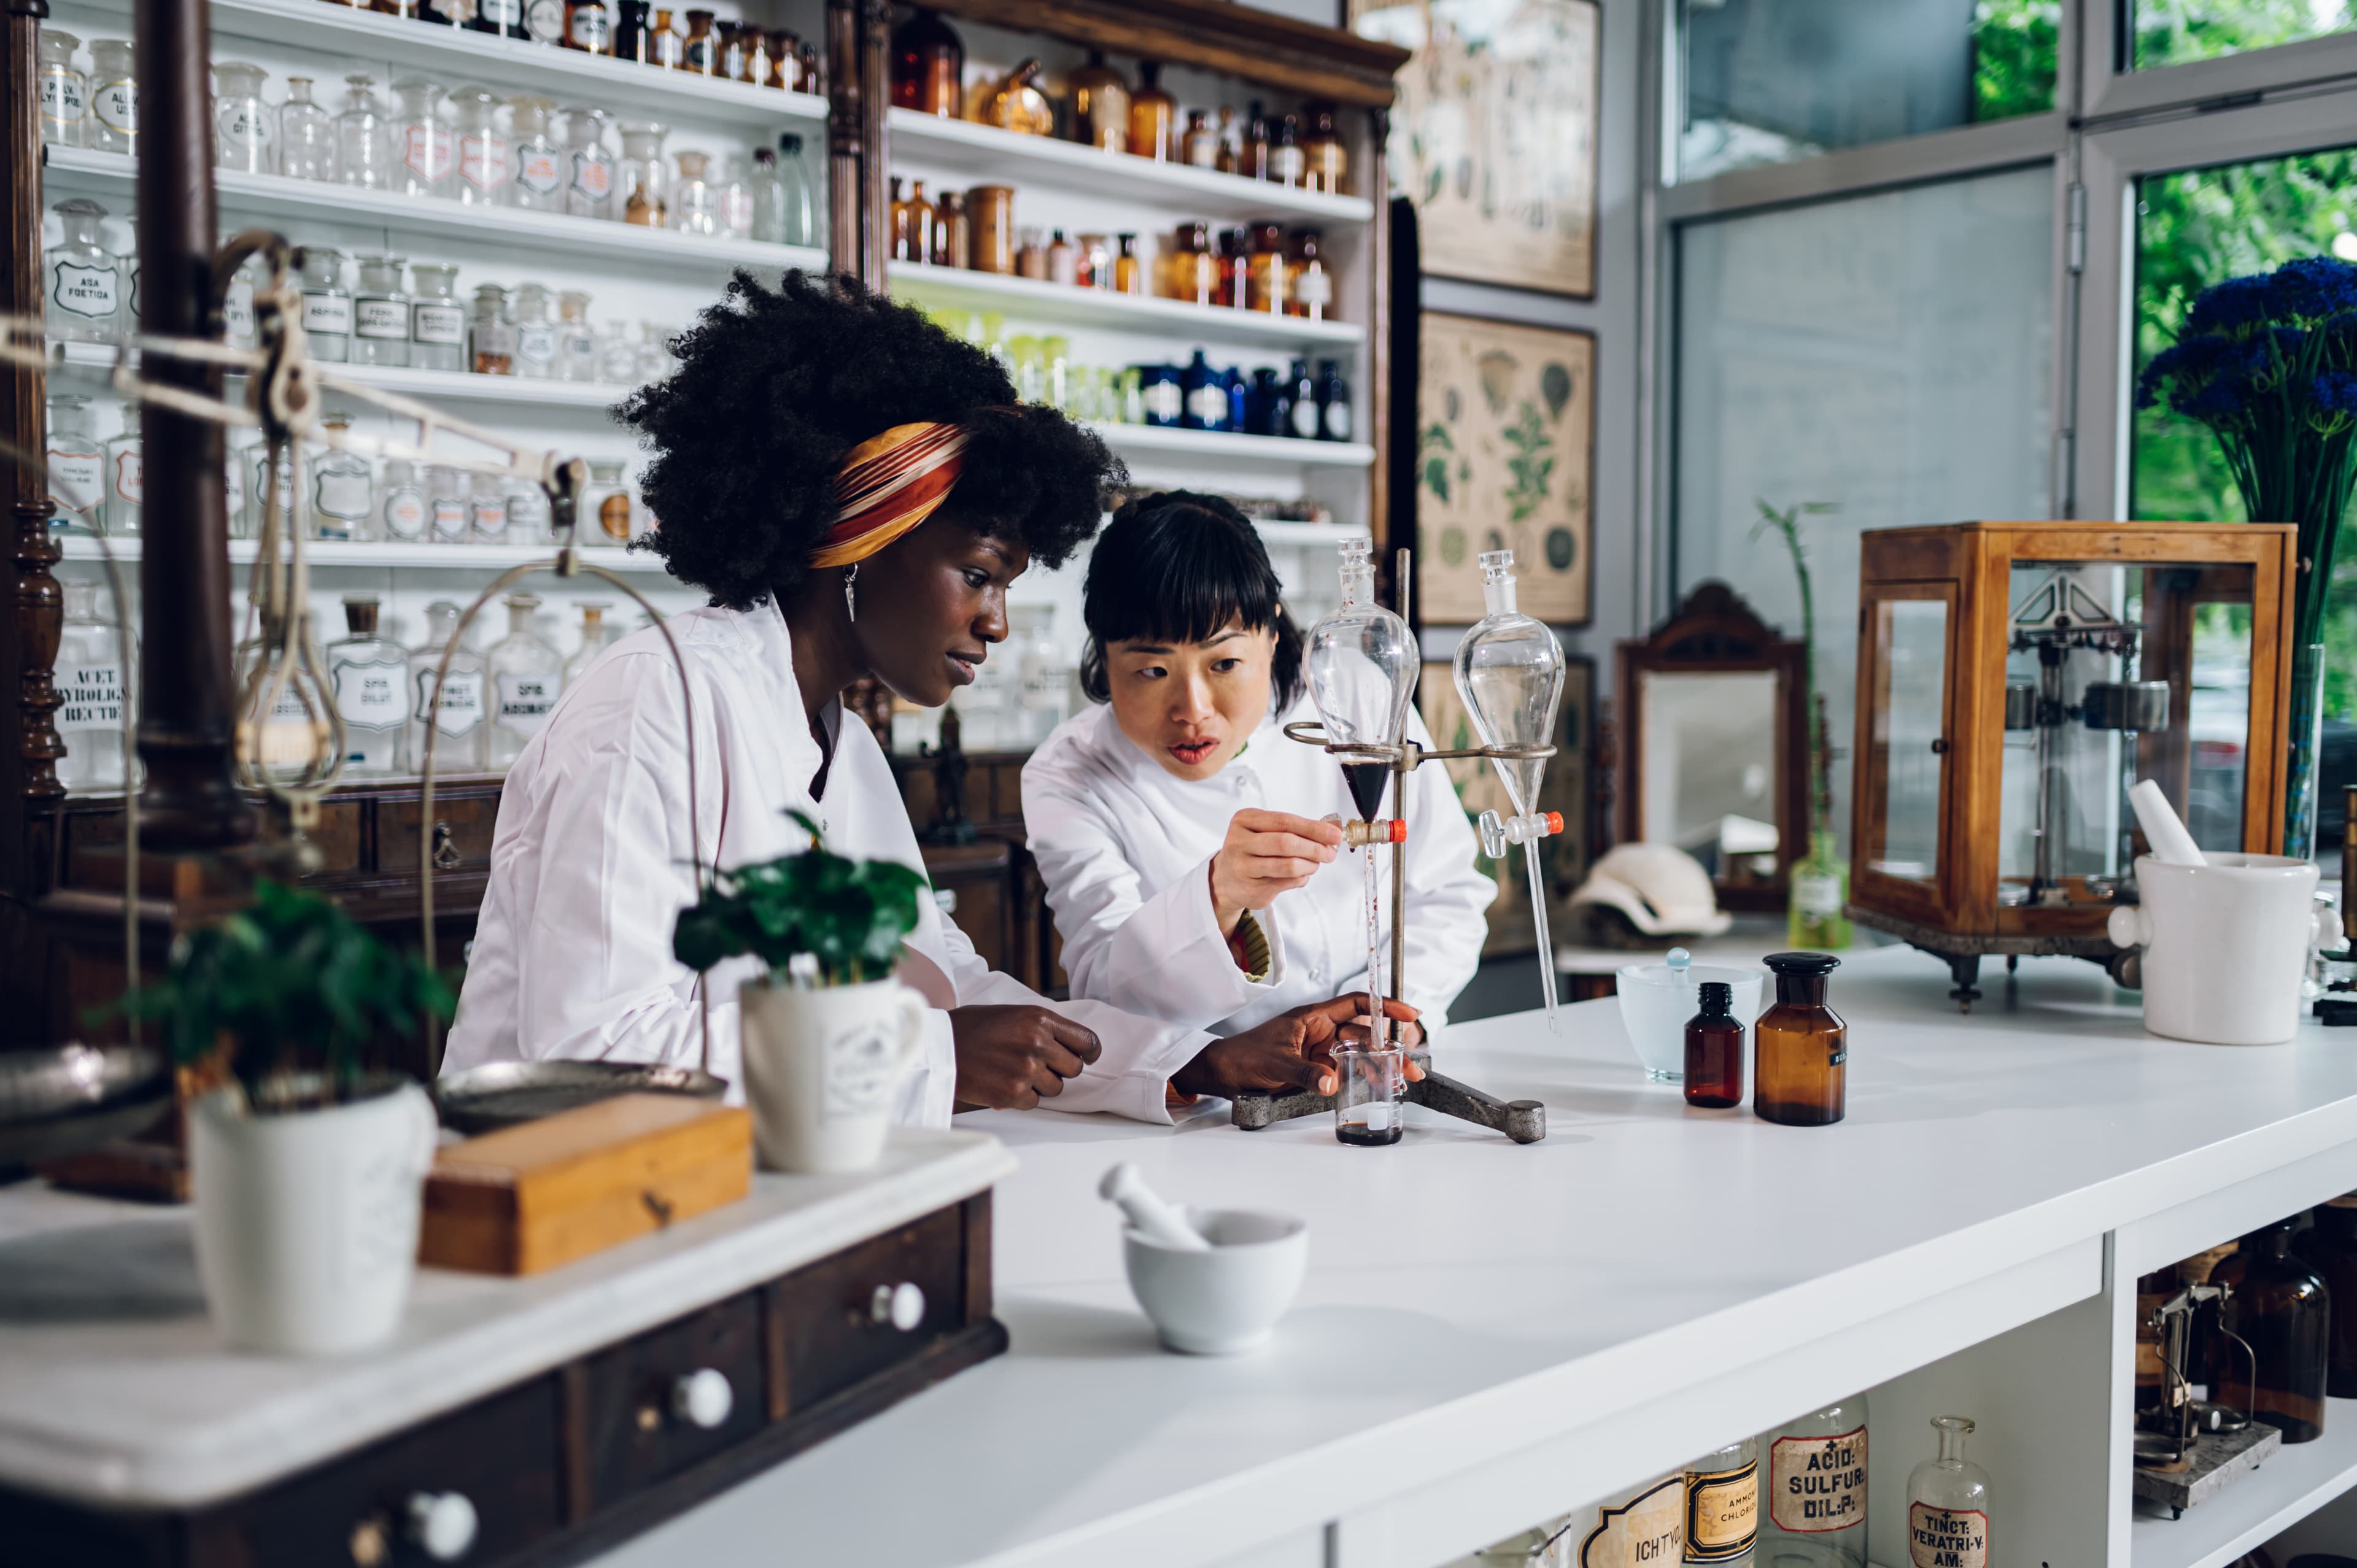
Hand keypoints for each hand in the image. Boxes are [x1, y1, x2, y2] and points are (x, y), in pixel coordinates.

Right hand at [949, 1005, 1101, 1110]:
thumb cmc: (971, 1028)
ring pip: (1056, 1088)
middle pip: (1074, 1068)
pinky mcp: (1013, 1093)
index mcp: (1039, 1018)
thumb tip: (1070, 1044)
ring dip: (1041, 1085)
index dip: (1090, 1052)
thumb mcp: (1011, 1014)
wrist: (938, 1048)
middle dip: (1060, 1070)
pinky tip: (1002, 1083)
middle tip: (1037, 1066)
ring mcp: (1026, 1070)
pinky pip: (1035, 1102)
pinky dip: (1022, 1097)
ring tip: (1013, 1072)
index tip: (1089, 1057)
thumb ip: (1041, 1026)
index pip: (1086, 1040)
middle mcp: (1037, 1043)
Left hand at [1171, 994, 1422, 1099]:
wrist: (1222, 1074)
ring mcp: (1320, 1050)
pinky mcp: (1317, 1069)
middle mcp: (1321, 1031)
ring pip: (1359, 1053)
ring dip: (1382, 1064)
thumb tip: (1332, 1083)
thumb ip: (1305, 1073)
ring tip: (1403, 1079)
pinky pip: (1347, 1070)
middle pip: (1365, 1033)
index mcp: (1313, 1017)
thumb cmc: (1243, 1057)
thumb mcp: (1276, 1064)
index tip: (1409, 1014)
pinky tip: (1380, 1084)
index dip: (1384, 1006)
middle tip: (1412, 1063)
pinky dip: (1365, 1076)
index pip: (1356, 1003)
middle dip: (1391, 1046)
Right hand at [1208, 810, 1342, 934]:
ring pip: (1288, 865)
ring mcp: (1243, 867)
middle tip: (1330, 853)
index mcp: (1244, 820)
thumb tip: (1331, 829)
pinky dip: (1301, 878)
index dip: (1313, 828)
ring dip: (1310, 865)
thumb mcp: (1265, 830)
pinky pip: (1287, 882)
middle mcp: (1239, 842)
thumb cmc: (1251, 850)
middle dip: (1315, 848)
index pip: (1285, 821)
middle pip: (1286, 843)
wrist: (1225, 879)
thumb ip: (1295, 828)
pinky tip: (1301, 874)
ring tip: (1315, 864)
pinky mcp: (1252, 889)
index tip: (1334, 834)